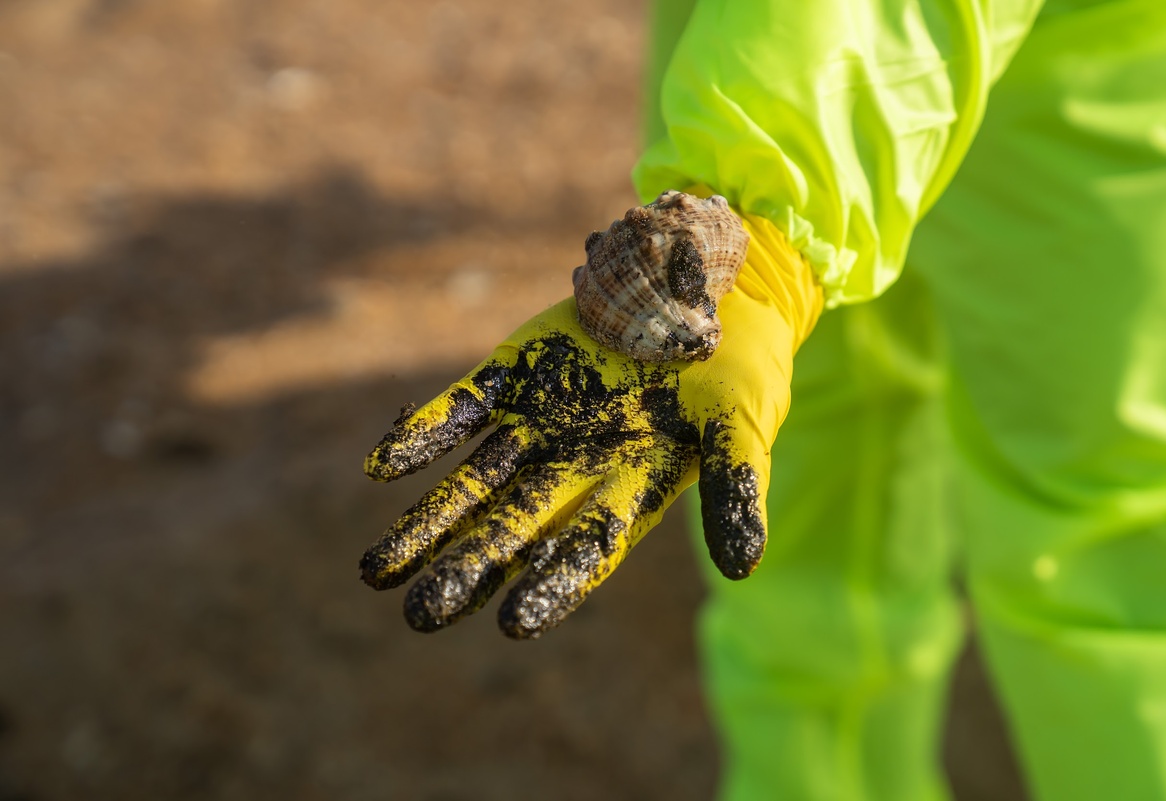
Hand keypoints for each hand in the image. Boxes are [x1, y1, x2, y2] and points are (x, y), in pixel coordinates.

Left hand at [360, 214, 821, 638]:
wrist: (709, 292)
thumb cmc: (739, 368)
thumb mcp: (744, 426)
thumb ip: (735, 489)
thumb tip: (744, 567)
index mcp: (629, 491)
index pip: (585, 551)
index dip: (552, 585)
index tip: (511, 623)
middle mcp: (574, 468)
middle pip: (512, 529)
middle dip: (466, 569)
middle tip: (420, 614)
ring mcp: (538, 423)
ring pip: (472, 483)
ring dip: (425, 523)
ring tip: (374, 572)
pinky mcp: (515, 374)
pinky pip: (462, 409)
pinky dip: (423, 433)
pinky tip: (383, 464)